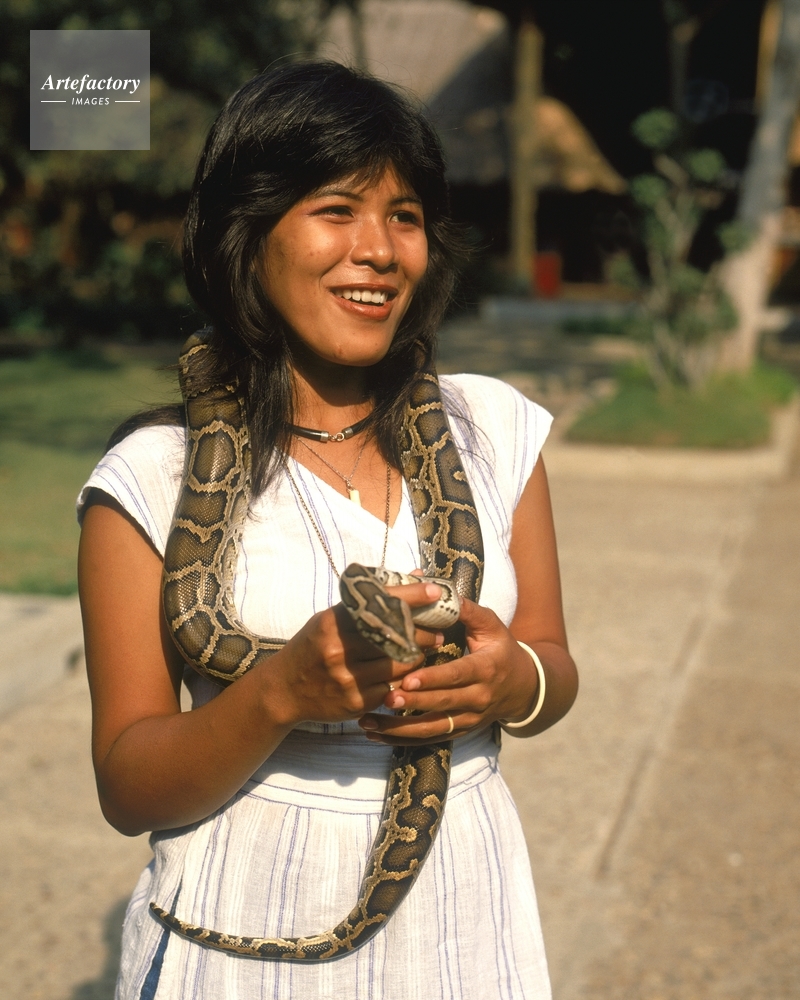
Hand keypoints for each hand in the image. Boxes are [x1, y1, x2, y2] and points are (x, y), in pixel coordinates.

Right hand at [271, 581, 445, 725]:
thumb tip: (411, 576)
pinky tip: (404, 675)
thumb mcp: (330, 620)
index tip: (435, 591)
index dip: (411, 596)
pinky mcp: (355, 702)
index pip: (379, 604)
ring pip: (399, 665)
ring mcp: (347, 677)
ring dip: (416, 658)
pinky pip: (392, 688)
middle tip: (437, 633)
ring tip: (422, 653)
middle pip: (396, 637)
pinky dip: (402, 680)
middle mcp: (339, 649)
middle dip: (423, 634)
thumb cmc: (312, 647)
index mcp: (333, 622)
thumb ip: (366, 603)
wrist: (283, 690)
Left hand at [357, 597, 538, 744]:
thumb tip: (441, 590)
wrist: (523, 688)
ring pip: (433, 728)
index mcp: (485, 669)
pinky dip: (402, 740)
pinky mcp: (459, 731)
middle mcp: (479, 698)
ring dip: (400, 728)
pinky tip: (376, 736)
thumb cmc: (501, 650)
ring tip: (370, 723)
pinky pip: (429, 739)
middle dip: (413, 703)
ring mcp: (469, 718)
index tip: (408, 679)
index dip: (433, 679)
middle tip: (384, 698)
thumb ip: (468, 610)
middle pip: (443, 703)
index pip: (457, 675)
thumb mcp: (492, 626)